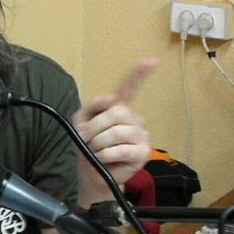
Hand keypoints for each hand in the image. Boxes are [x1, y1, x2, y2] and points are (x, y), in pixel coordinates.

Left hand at [74, 59, 157, 186]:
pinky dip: (106, 155)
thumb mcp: (81, 122)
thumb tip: (112, 98)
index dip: (139, 74)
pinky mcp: (144, 152)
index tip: (153, 61)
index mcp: (120, 108)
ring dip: (98, 144)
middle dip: (94, 127)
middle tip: (87, 140)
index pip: (130, 88)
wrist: (92, 173)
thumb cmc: (89, 146)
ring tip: (97, 151)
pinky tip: (105, 159)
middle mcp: (134, 119)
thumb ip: (92, 106)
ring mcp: (141, 135)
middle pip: (116, 112)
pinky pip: (122, 150)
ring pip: (117, 132)